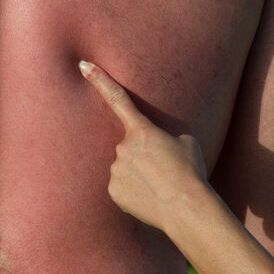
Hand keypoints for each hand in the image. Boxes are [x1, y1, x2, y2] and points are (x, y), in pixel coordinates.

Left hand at [79, 60, 207, 233]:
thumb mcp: (186, 143)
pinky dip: (135, 192)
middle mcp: (123, 147)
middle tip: (164, 172)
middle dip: (143, 157)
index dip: (99, 80)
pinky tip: (150, 199)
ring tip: (160, 188)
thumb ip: (164, 138)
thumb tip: (156, 148)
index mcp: (142, 130)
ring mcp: (116, 169)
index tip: (83, 65)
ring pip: (125, 169)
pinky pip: (122, 188)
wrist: (185, 207)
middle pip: (129, 148)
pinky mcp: (114, 191)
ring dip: (140, 176)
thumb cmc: (191, 172)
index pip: (118, 99)